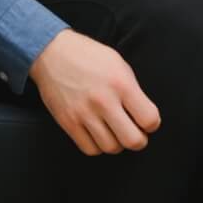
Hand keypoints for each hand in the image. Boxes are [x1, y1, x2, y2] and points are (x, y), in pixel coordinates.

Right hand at [29, 29, 160, 156]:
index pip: (149, 119)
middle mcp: (103, 100)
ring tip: (114, 131)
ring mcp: (84, 113)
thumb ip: (132, 90)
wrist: (51, 52)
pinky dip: (97, 146)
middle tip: (134, 132)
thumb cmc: (88, 56)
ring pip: (111, 148)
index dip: (151, 123)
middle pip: (132, 140)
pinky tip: (98, 133)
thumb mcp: (118, 64)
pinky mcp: (68, 122)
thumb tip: (142, 115)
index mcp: (121, 83)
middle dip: (139, 140)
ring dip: (117, 143)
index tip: (145, 120)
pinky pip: (90, 149)